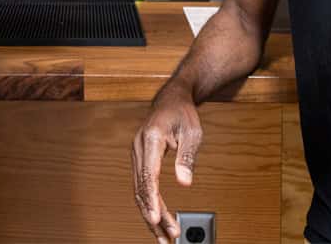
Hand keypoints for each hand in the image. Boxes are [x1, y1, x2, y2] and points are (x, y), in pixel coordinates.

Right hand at [131, 82, 202, 243]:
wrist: (172, 100)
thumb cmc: (183, 113)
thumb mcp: (192, 132)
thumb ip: (187, 158)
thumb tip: (184, 183)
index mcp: (151, 138)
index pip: (148, 175)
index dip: (151, 199)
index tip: (156, 219)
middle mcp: (139, 148)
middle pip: (141, 188)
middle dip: (154, 215)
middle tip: (168, 236)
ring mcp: (137, 155)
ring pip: (139, 191)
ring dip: (150, 214)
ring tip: (163, 236)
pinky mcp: (140, 161)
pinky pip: (142, 186)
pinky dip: (149, 204)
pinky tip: (158, 220)